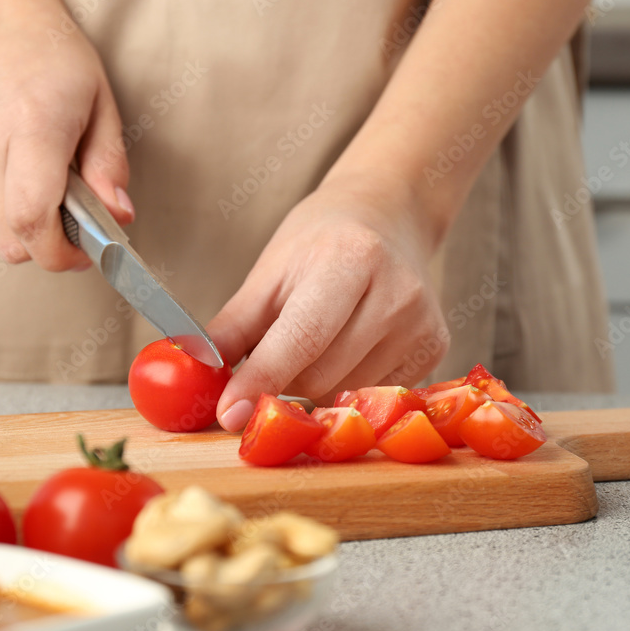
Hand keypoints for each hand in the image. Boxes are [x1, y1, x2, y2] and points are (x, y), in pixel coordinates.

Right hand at [0, 0, 132, 269]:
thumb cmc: (46, 50)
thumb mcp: (100, 100)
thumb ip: (109, 164)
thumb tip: (119, 216)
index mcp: (32, 126)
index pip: (33, 220)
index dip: (60, 253)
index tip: (84, 252)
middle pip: (10, 241)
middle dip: (46, 247)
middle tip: (72, 225)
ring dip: (24, 224)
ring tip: (43, 180)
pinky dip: (1, 203)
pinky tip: (14, 166)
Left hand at [207, 173, 449, 431]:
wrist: (390, 216)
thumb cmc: (321, 241)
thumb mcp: (269, 273)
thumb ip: (232, 328)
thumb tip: (194, 373)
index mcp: (350, 259)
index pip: (300, 338)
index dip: (261, 381)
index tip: (227, 414)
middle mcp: (396, 293)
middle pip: (321, 376)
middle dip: (282, 381)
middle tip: (269, 360)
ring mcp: (422, 324)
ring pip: (345, 394)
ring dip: (313, 386)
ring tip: (314, 343)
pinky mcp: (435, 347)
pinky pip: (373, 395)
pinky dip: (346, 385)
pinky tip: (347, 348)